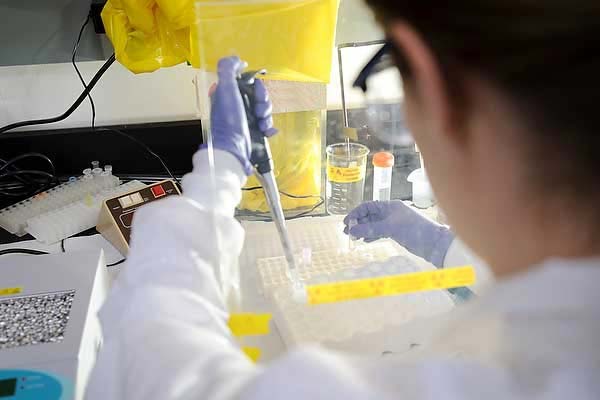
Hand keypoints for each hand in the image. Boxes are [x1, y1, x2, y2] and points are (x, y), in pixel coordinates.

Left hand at [207, 56, 276, 175]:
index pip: (250, 82)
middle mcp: (236, 106)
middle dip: (264, 103)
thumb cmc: (229, 121)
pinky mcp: (252, 133)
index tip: (258, 94)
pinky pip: (266, 125)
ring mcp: (244, 120)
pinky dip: (268, 128)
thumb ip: (228, 68)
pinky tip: (265, 131)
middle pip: (260, 96)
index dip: (258, 87)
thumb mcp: (225, 89)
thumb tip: (238, 59)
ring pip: (264, 110)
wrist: (233, 150)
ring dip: (267, 116)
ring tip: (261, 125)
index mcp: (228, 94)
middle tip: (259, 112)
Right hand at [343, 200, 453, 267]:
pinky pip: (379, 232)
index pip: (368, 206)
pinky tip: (365, 240)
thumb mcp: (390, 228)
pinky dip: (371, 235)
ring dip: (363, 230)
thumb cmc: (414, 230)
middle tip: (347, 232)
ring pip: (373, 224)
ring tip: (353, 237)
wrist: (433, 243)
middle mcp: (390, 213)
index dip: (356, 213)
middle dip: (358, 223)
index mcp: (389, 206)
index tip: (347, 222)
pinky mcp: (396, 233)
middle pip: (369, 215)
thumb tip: (353, 230)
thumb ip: (370, 229)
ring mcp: (393, 223)